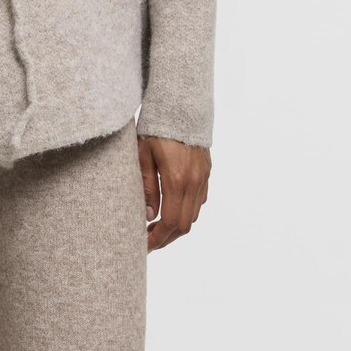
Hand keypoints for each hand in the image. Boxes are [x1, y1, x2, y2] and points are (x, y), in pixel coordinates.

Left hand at [137, 134, 210, 251]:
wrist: (181, 105)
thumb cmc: (156, 128)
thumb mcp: (143, 154)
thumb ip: (146, 187)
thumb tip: (148, 215)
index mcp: (176, 179)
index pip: (169, 222)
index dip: (157, 238)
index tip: (144, 245)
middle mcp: (194, 182)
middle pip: (184, 225)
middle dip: (166, 237)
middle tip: (149, 240)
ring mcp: (203, 177)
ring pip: (193, 215)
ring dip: (176, 225)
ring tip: (157, 225)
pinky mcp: (207, 172)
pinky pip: (199, 200)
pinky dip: (186, 210)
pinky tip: (171, 207)